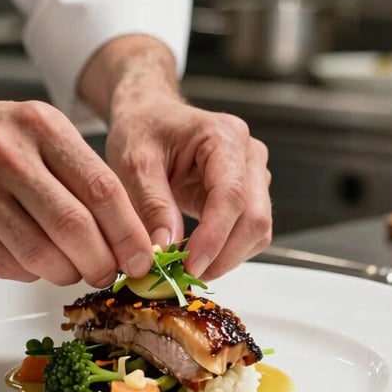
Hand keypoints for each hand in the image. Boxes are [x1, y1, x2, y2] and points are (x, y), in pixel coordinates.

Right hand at [0, 98, 154, 285]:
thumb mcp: (36, 130)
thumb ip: (78, 172)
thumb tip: (123, 231)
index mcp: (41, 126)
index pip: (103, 189)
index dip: (129, 232)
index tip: (143, 257)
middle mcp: (8, 154)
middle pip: (75, 226)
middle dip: (102, 262)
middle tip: (110, 273)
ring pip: (40, 254)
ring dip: (66, 273)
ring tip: (72, 270)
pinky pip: (5, 265)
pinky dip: (29, 273)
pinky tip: (32, 261)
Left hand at [105, 95, 271, 280]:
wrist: (150, 115)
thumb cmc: (142, 129)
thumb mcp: (134, 163)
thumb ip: (152, 204)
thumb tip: (166, 248)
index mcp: (223, 136)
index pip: (231, 195)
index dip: (214, 237)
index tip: (189, 266)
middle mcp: (249, 154)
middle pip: (254, 217)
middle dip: (223, 254)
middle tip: (185, 276)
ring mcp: (253, 174)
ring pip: (257, 230)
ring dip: (227, 257)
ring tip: (186, 267)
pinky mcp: (248, 193)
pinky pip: (248, 232)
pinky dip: (226, 251)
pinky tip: (196, 255)